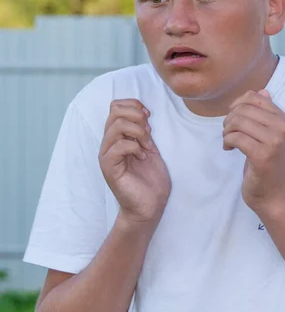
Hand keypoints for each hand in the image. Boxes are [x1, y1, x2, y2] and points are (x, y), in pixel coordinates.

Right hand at [99, 99, 170, 223]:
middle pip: (114, 111)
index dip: (133, 105)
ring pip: (116, 126)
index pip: (115, 106)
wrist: (150, 206)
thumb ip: (143, 131)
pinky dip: (135, 146)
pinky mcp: (109, 167)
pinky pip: (119, 145)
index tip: (149, 117)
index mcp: (117, 137)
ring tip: (146, 146)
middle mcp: (108, 143)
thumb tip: (142, 113)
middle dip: (137, 116)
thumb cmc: (150, 180)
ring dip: (138, 132)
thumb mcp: (150, 147)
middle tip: (149, 132)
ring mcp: (106, 155)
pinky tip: (142, 157)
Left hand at [223, 89, 284, 213]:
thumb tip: (262, 90)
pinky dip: (227, 142)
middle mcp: (282, 128)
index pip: (254, 97)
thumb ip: (264, 112)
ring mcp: (273, 142)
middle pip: (243, 109)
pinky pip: (235, 138)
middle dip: (229, 120)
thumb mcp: (266, 134)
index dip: (237, 105)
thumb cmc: (266, 162)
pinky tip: (229, 149)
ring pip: (237, 122)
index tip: (233, 120)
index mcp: (283, 119)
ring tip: (228, 141)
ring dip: (226, 131)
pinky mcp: (262, 155)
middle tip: (228, 133)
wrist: (272, 193)